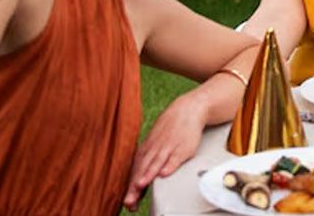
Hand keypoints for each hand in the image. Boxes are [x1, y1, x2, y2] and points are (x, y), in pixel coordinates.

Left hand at [123, 95, 207, 210]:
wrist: (186, 110)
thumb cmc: (170, 130)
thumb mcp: (155, 143)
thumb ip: (148, 160)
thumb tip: (139, 178)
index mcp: (146, 150)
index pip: (136, 171)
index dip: (130, 187)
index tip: (127, 202)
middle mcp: (154, 149)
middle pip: (143, 169)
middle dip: (135, 186)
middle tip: (129, 201)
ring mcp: (167, 148)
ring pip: (155, 163)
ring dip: (147, 175)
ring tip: (141, 185)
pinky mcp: (182, 147)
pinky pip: (175, 158)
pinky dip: (169, 166)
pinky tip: (164, 174)